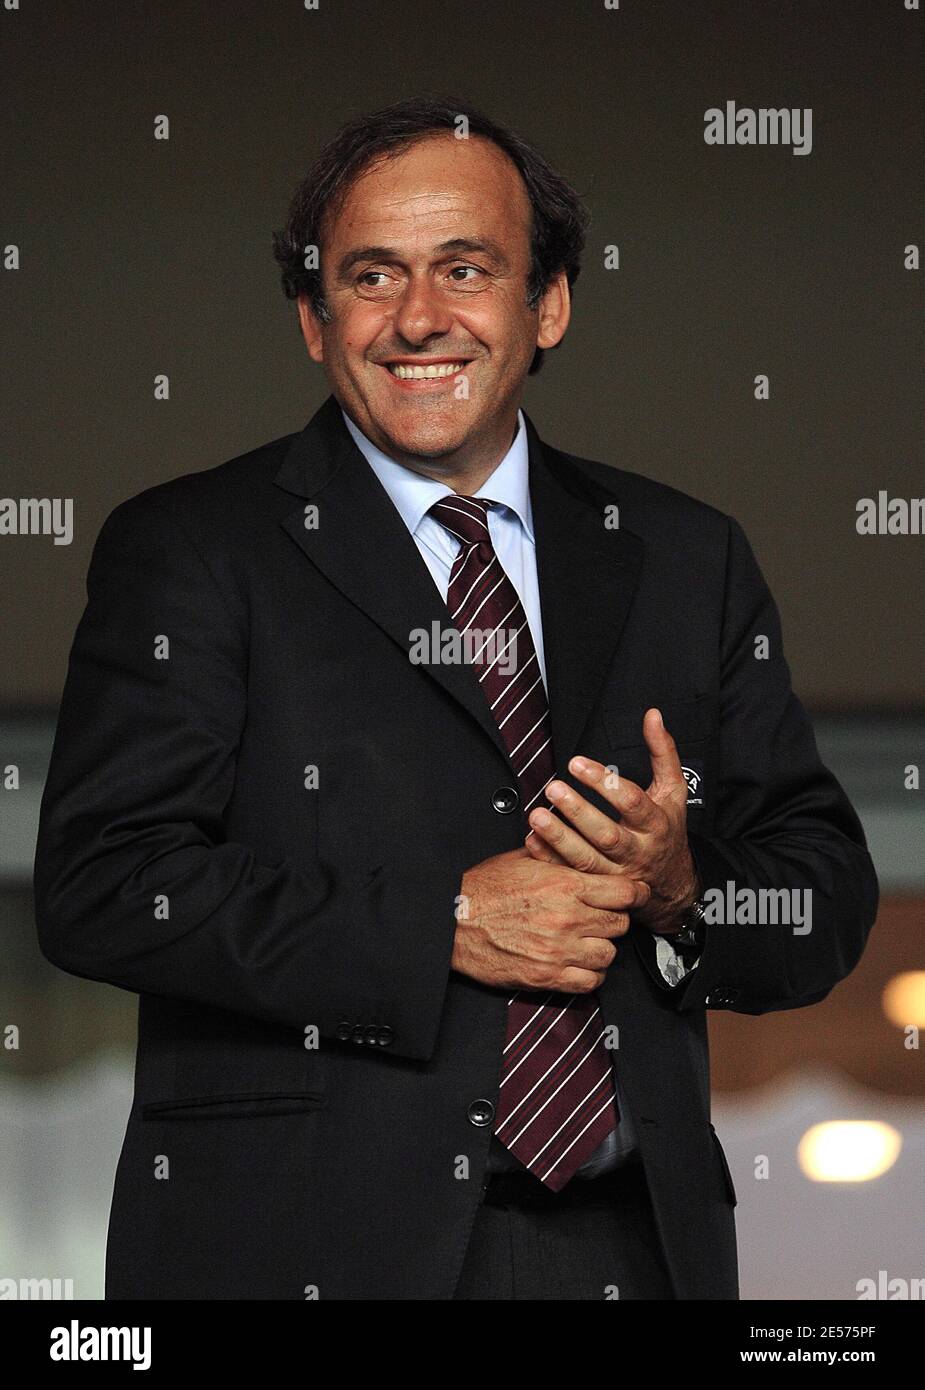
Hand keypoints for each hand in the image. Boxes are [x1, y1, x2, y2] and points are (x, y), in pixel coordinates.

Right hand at [452, 846, 649, 992]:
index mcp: (565, 885)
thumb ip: (558, 855)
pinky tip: (578, 963)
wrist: (452, 920)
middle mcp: (567, 918)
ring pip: (609, 955)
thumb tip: (577, 845)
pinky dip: (589, 974)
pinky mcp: (547, 976)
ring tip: (587, 941)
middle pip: (620, 924)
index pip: (624, 892)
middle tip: (601, 917)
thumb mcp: (523, 860)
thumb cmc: (483, 889)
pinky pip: (590, 982)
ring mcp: (558, 950)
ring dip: (601, 948)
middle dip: (614, 920)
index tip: (634, 895)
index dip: (633, 894)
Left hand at [524, 708, 700, 933]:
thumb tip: (652, 716)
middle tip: (553, 788)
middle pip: (607, 835)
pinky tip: (532, 840)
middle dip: (578, 812)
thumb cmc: (668, 829)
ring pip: (586, 860)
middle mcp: (637, 851)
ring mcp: (616, 874)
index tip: (577, 764)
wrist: (671, 883)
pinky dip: (550, 860)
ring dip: (559, 838)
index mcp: (655, 824)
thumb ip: (662, 752)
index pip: (631, 802)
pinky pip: (571, 875)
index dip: (605, 784)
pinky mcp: (598, 887)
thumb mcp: (673, 790)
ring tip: (536, 816)